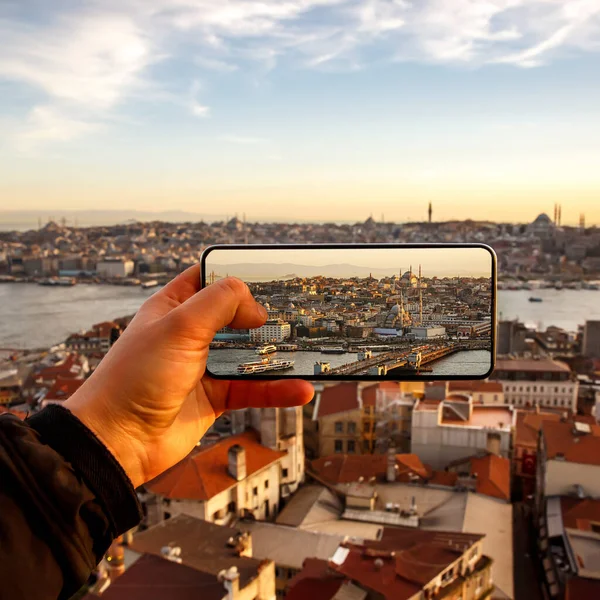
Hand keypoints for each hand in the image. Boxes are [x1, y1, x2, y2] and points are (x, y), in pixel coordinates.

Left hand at [64, 266, 313, 487]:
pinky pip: (252, 389)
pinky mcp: (214, 397)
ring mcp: (203, 366)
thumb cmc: (135, 378)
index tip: (270, 274)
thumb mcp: (180, 326)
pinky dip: (276, 390)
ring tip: (306, 351)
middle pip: (236, 316)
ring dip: (276, 355)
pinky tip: (299, 389)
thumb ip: (220, 303)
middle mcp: (190, 334)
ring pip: (249, 354)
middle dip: (264, 314)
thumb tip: (256, 306)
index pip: (210, 278)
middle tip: (296, 312)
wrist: (119, 441)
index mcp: (175, 307)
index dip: (237, 273)